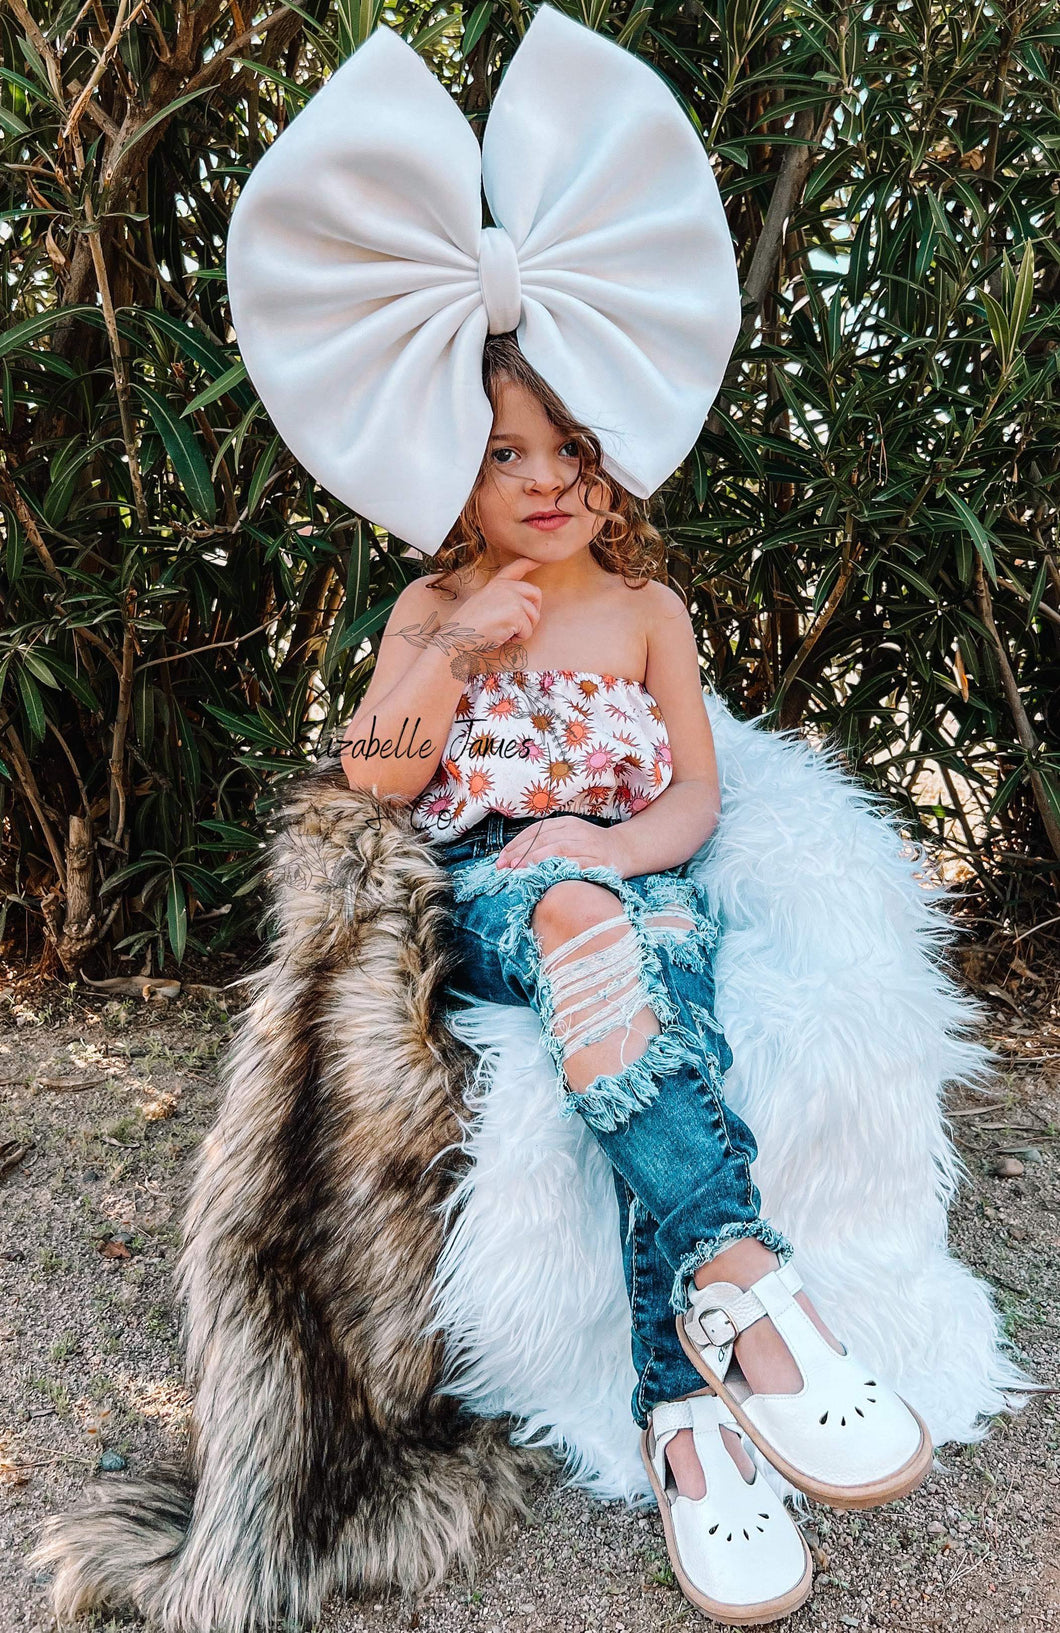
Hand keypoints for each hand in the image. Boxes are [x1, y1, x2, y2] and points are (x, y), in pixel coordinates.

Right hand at [459, 557, 541, 657]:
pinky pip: (528, 630)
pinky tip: (503, 637)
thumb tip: (522, 605)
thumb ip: (502, 597)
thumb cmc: (468, 626)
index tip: (541, 559)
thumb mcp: (483, 602)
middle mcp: (506, 587)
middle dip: (533, 612)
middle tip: (520, 625)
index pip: (517, 567)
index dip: (531, 562)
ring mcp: (512, 598)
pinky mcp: (516, 613)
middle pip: (536, 593)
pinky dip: (519, 639)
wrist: (457, 636)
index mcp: (497, 583)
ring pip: (534, 616)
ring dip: (523, 630)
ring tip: (504, 632)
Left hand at [492, 815, 628, 875]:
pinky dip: (556, 868)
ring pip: (556, 849)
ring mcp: (587, 845)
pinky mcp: (597, 860)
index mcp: (566, 823)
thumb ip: (547, 843)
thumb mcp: (569, 837)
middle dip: (519, 853)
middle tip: (503, 866)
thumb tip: (515, 857)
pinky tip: (542, 875)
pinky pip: (574, 863)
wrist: (625, 850)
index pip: (535, 831)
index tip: (501, 857)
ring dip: (533, 860)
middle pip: (542, 839)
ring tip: (517, 870)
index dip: (516, 844)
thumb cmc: (591, 847)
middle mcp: (575, 830)